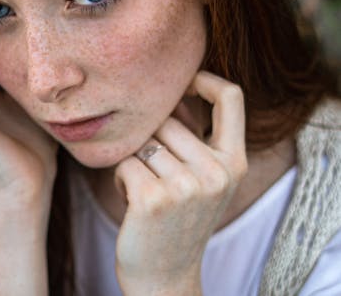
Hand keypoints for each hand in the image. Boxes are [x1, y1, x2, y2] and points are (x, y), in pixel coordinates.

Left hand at [114, 71, 247, 295]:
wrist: (165, 279)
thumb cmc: (179, 218)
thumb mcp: (204, 178)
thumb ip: (196, 136)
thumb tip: (169, 88)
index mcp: (235, 162)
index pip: (231, 97)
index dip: (204, 79)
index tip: (183, 84)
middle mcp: (217, 172)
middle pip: (168, 118)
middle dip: (150, 136)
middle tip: (153, 171)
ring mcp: (187, 186)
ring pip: (143, 139)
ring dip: (133, 159)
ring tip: (145, 187)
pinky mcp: (153, 198)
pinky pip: (124, 161)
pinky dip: (120, 176)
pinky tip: (132, 199)